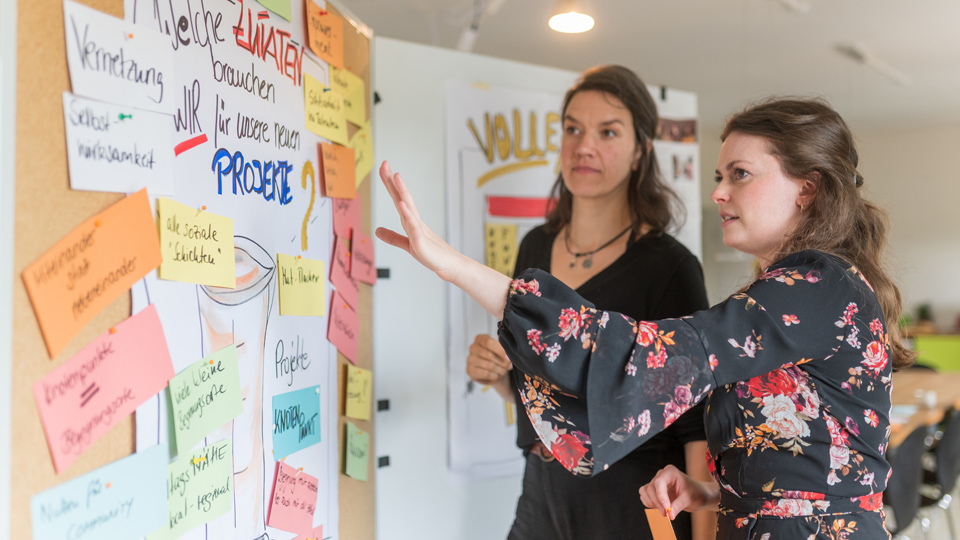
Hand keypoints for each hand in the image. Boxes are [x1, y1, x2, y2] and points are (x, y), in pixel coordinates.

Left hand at [375, 161, 464, 282]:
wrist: (448, 266)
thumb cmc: (431, 254)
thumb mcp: (407, 244)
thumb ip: (392, 237)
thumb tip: (377, 230)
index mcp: (410, 220)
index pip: (397, 198)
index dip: (389, 184)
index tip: (383, 168)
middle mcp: (414, 220)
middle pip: (401, 197)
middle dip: (392, 181)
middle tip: (385, 163)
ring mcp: (419, 229)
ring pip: (409, 206)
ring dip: (402, 191)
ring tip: (396, 176)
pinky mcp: (421, 240)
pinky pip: (414, 225)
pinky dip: (407, 214)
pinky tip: (401, 204)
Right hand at [466, 334, 511, 384]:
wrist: (494, 371)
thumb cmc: (498, 357)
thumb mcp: (501, 349)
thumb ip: (502, 344)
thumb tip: (501, 338)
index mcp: (480, 339)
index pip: (488, 342)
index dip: (500, 350)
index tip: (508, 357)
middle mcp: (473, 347)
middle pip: (489, 354)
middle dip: (502, 362)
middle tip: (509, 366)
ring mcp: (470, 359)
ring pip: (489, 365)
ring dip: (500, 370)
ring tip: (504, 371)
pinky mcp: (470, 370)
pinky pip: (486, 374)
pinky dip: (495, 376)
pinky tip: (497, 375)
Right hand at [638, 465, 717, 519]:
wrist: (698, 495)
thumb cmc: (696, 493)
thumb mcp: (689, 499)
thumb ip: (678, 506)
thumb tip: (669, 515)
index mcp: (670, 472)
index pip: (659, 482)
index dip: (660, 495)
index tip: (666, 508)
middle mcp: (661, 475)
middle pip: (651, 488)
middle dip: (657, 503)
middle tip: (667, 514)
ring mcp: (656, 482)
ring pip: (645, 492)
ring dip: (652, 503)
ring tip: (664, 512)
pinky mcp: (654, 491)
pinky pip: (645, 496)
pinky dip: (649, 504)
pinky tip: (659, 509)